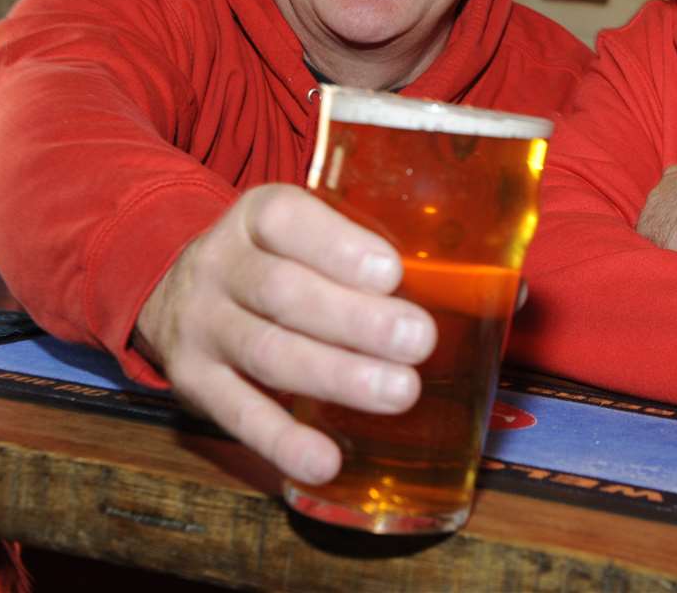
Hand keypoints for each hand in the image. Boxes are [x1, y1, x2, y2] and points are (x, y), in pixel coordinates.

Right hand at [133, 184, 436, 485]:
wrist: (172, 289)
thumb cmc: (277, 259)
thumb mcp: (307, 233)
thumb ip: (382, 251)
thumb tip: (504, 292)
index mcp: (257, 217)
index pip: (287, 220)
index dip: (338, 246)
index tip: (392, 272)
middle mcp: (221, 265)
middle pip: (283, 292)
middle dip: (354, 319)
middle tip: (418, 340)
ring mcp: (202, 326)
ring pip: (267, 352)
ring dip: (335, 375)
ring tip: (399, 392)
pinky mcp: (192, 382)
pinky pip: (237, 413)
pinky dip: (282, 440)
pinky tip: (326, 460)